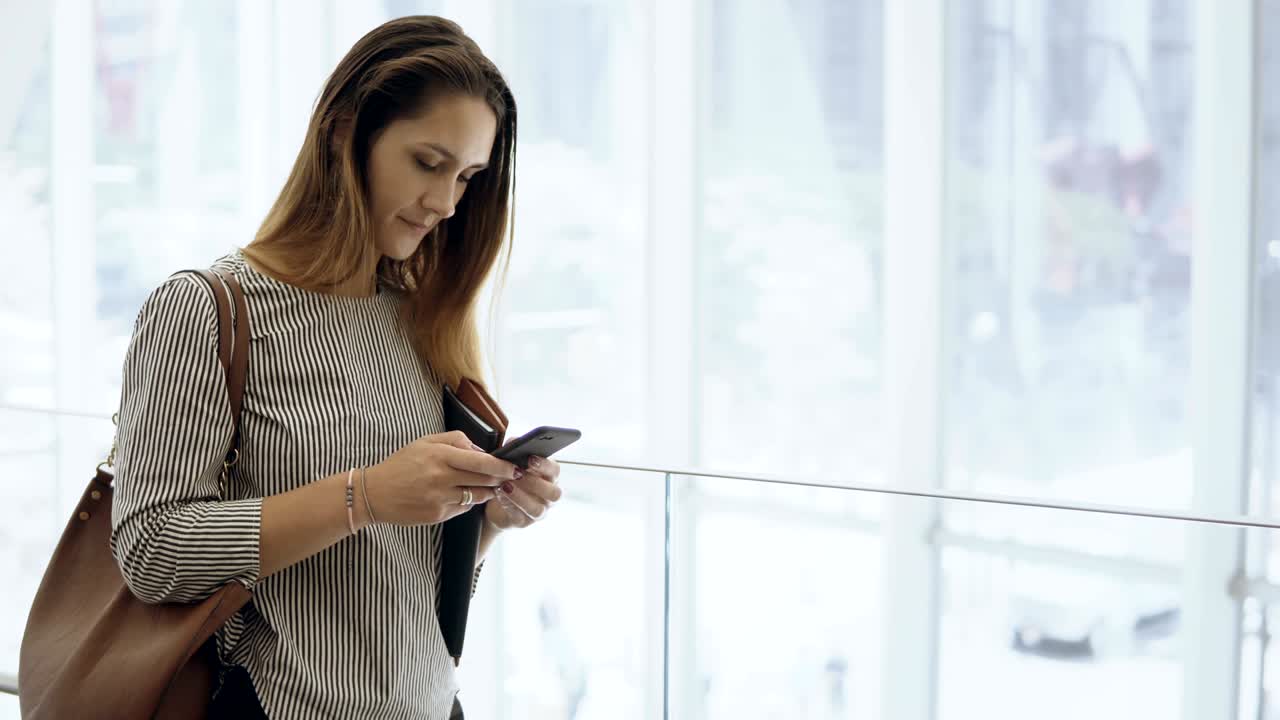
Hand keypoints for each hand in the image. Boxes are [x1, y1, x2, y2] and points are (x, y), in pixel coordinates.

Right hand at [365, 431, 520, 525]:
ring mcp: (440, 499)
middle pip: (483, 480)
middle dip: (501, 479)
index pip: (480, 461)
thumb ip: (455, 440)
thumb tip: (479, 449)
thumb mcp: (425, 442)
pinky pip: (463, 508)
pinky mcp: (438, 515)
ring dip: (487, 491)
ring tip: (491, 486)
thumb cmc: (401, 465)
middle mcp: (441, 478)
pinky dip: (468, 501)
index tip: (514, 466)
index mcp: (440, 456)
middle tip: (512, 477)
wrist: (375, 493)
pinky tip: (462, 494)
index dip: (501, 466)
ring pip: (476, 496)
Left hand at [485, 455, 562, 530]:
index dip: (545, 465)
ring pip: (538, 508)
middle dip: (534, 482)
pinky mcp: (524, 522)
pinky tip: (499, 495)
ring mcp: (539, 511)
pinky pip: (520, 517)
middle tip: (517, 473)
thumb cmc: (508, 477)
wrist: (495, 503)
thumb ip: (514, 450)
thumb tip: (514, 441)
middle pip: (553, 492)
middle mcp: (549, 496)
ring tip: (505, 485)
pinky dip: (509, 506)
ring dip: (521, 496)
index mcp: (550, 477)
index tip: (530, 458)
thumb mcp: (511, 462)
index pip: (555, 470)